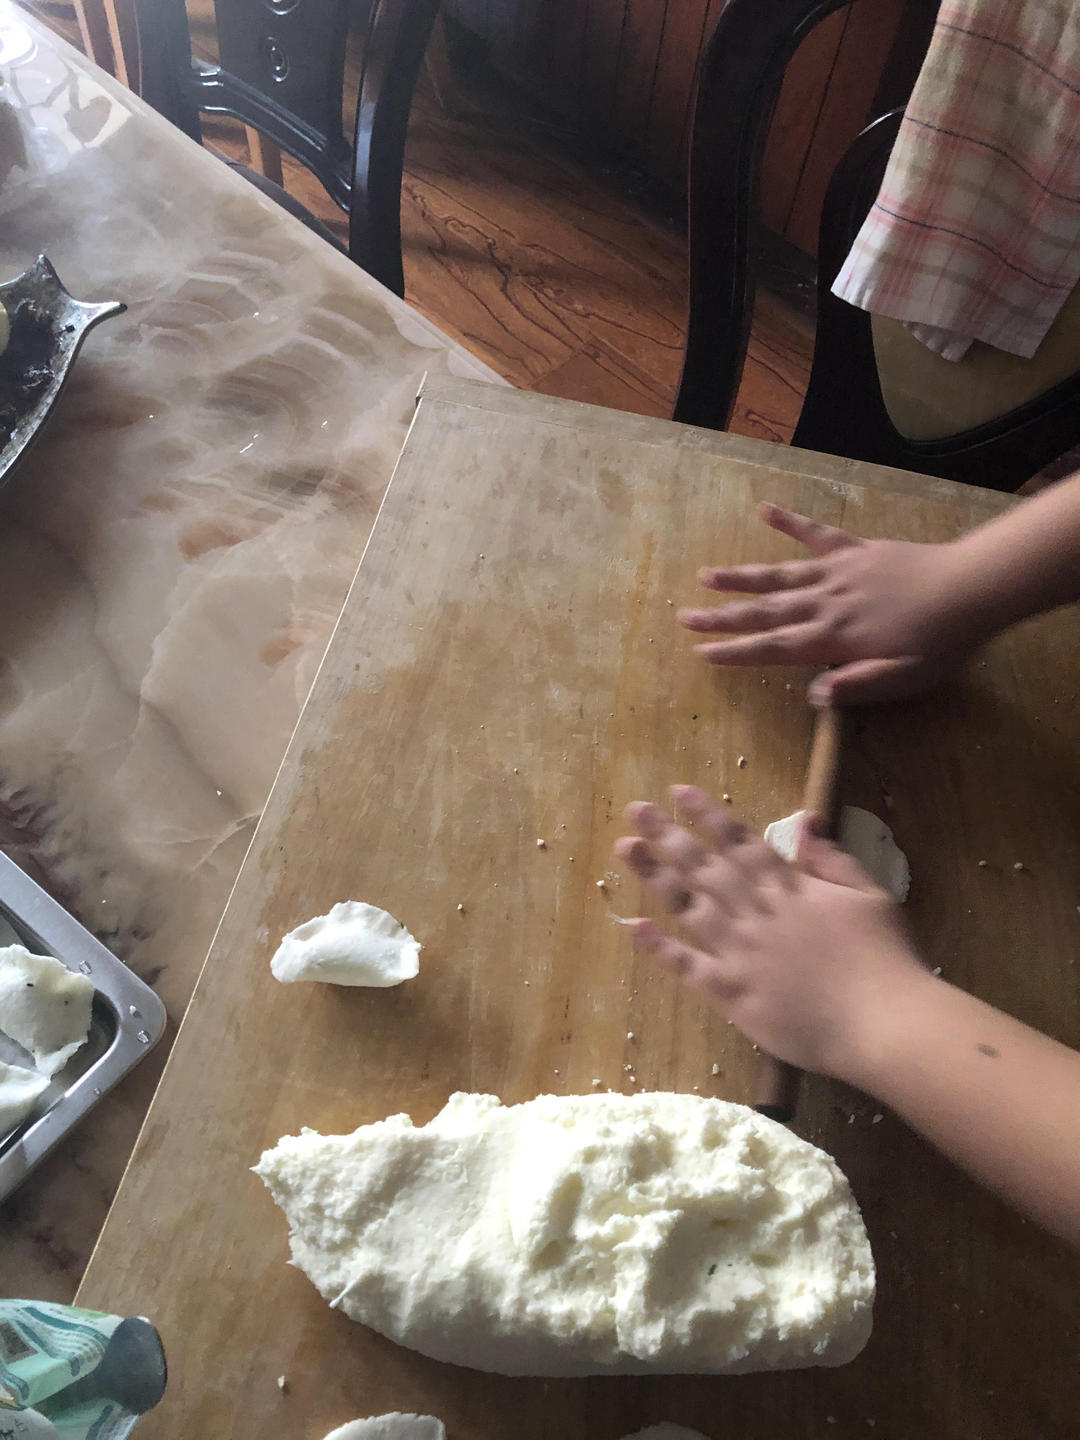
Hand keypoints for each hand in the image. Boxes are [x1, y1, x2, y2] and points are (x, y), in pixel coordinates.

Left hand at [612, 785, 928, 1079]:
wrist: (883, 1024)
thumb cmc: (886, 960)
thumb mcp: (870, 895)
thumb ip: (832, 860)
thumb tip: (805, 821)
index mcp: (790, 888)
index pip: (741, 842)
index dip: (708, 815)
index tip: (678, 792)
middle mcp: (757, 913)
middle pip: (705, 866)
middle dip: (668, 834)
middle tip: (635, 810)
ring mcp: (740, 953)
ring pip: (688, 906)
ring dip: (655, 876)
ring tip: (626, 850)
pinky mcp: (732, 994)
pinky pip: (689, 966)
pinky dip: (659, 947)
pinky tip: (634, 925)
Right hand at [679, 503, 983, 705]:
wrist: (971, 588)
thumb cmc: (940, 643)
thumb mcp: (903, 679)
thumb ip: (856, 686)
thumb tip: (812, 696)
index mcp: (833, 639)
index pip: (773, 648)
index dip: (736, 651)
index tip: (702, 652)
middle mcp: (825, 603)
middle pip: (765, 611)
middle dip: (723, 616)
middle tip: (685, 616)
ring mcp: (838, 573)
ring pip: (780, 574)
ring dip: (742, 577)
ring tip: (706, 576)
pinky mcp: (856, 550)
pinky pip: (817, 533)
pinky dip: (791, 521)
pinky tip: (765, 508)